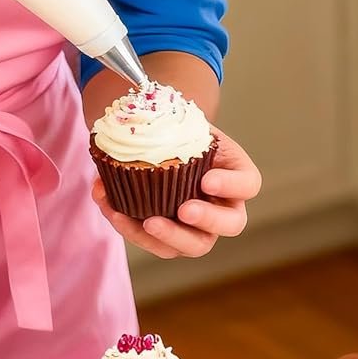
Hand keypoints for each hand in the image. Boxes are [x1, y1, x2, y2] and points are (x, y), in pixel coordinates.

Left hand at [90, 128, 260, 259]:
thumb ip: (172, 120)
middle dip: (207, 220)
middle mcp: (225, 205)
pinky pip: (156, 244)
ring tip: (141, 222)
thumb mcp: (184, 121)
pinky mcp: (171, 238)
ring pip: (194, 245)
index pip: (248, 184)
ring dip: (167, 237)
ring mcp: (200, 226)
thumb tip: (139, 112)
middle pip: (230, 224)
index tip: (206, 179)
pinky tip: (109, 206)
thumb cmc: (179, 132)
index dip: (231, 185)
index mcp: (236, 173)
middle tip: (183, 210)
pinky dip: (130, 227)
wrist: (160, 146)